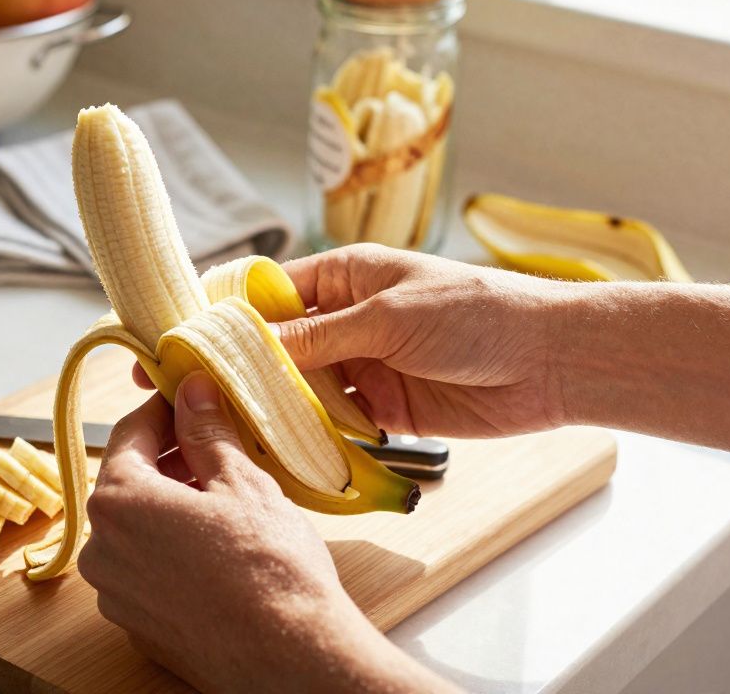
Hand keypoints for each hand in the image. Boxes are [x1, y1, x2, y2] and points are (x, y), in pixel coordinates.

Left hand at [79, 372, 457, 692]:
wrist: (292, 658)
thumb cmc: (270, 569)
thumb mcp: (241, 482)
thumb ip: (207, 432)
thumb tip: (193, 392)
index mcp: (119, 502)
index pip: (129, 434)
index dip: (162, 410)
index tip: (188, 399)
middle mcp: (103, 550)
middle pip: (129, 484)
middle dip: (169, 461)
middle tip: (215, 449)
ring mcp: (116, 595)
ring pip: (137, 531)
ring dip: (170, 508)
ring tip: (223, 502)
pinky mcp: (137, 627)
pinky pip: (146, 572)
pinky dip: (171, 553)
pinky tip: (216, 551)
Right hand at [137, 244, 566, 437]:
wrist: (551, 361)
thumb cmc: (476, 313)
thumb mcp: (387, 316)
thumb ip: (318, 338)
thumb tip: (249, 348)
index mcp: (343, 277)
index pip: (267, 295)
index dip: (222, 318)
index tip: (179, 342)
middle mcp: (344, 321)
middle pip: (273, 347)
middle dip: (234, 369)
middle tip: (183, 394)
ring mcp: (360, 367)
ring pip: (297, 390)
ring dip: (268, 408)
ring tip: (221, 429)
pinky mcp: (380, 411)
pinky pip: (330, 425)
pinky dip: (305, 438)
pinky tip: (274, 452)